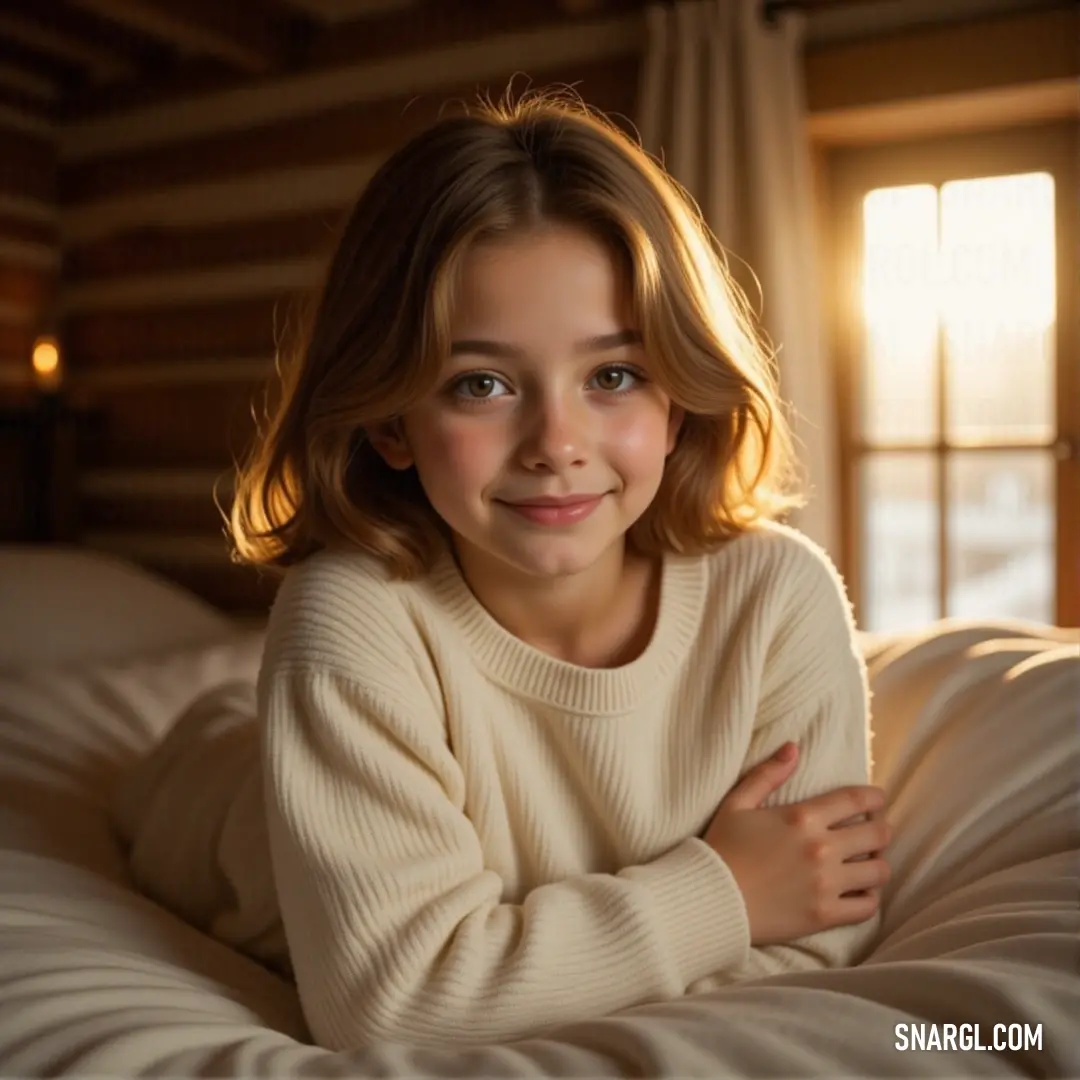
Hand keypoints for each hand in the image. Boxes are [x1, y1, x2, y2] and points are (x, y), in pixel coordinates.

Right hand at [703, 743, 890, 944]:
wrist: (710, 897)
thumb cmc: (722, 847)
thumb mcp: (738, 803)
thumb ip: (768, 773)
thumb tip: (793, 748)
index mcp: (802, 817)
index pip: (856, 800)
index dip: (875, 797)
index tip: (878, 799)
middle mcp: (821, 848)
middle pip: (877, 834)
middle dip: (882, 829)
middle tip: (877, 830)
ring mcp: (826, 884)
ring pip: (879, 871)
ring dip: (878, 863)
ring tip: (869, 862)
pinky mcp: (825, 914)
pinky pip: (867, 907)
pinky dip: (870, 898)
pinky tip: (861, 891)